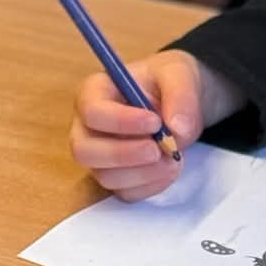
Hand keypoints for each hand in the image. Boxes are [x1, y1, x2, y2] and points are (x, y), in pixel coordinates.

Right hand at [69, 49, 245, 200]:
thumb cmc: (168, 80)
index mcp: (95, 92)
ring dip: (142, 173)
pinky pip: (125, 192)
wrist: (180, 101)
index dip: (120, 121)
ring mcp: (100, 155)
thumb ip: (180, 95)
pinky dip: (150, 185)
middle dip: (123, 154)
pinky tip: (170, 169)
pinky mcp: (117, 176)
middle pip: (85, 150)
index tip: (155, 123)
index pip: (92, 111)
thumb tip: (177, 130)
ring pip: (105, 176)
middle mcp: (88, 126)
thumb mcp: (179, 73)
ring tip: (174, 158)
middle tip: (158, 150)